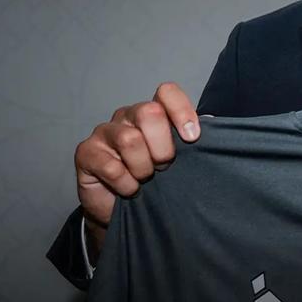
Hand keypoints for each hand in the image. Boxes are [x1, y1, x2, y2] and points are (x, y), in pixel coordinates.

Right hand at [74, 82, 200, 251]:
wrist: (119, 209)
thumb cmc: (153, 180)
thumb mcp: (177, 160)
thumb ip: (189, 141)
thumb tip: (215, 127)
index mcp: (152, 112)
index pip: (166, 92)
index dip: (181, 111)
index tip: (192, 137)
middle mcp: (127, 116)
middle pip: (149, 113)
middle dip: (163, 146)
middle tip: (165, 166)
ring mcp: (105, 132)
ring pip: (130, 140)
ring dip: (143, 168)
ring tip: (145, 179)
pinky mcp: (86, 152)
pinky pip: (111, 165)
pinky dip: (125, 184)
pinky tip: (129, 190)